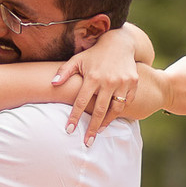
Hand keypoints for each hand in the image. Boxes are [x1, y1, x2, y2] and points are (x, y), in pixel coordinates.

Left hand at [52, 27, 139, 143]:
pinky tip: (112, 117)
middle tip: (87, 143)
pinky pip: (127, 102)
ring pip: (115, 109)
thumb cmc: (94, 54)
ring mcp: (123, 82)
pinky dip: (120, 111)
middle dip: (92, 128)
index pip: (81, 102)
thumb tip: (52, 84)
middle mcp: (108, 81)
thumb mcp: (78, 59)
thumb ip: (64, 72)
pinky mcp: (133, 83)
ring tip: (99, 131)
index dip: (75, 117)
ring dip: (107, 122)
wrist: (120, 43)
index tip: (69, 130)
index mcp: (93, 77)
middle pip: (99, 110)